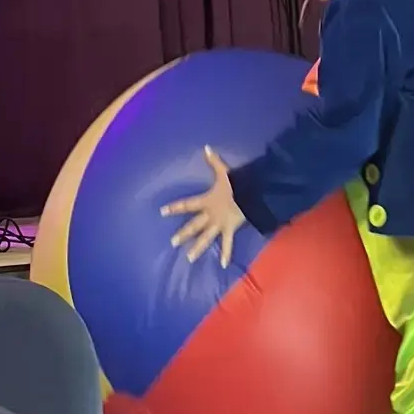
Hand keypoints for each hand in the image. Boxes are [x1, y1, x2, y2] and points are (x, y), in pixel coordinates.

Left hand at [162, 148, 245, 269]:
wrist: (251, 194)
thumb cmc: (237, 184)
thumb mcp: (224, 172)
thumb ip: (213, 161)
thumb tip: (206, 147)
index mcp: (207, 201)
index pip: (187, 204)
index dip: (175, 207)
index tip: (162, 212)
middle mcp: (210, 215)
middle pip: (194, 225)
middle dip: (183, 233)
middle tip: (172, 242)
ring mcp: (219, 224)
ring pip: (206, 238)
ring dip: (197, 248)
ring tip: (189, 258)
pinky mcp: (230, 229)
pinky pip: (227, 244)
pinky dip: (225, 254)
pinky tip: (222, 265)